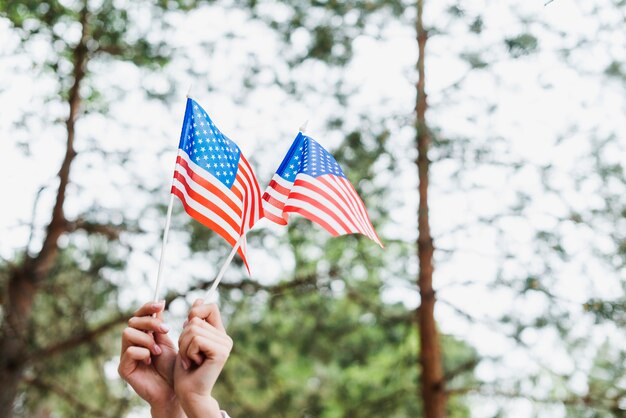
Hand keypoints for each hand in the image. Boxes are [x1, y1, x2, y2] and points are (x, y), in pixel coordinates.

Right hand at [118, 301, 181, 417]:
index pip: (139, 315)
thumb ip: (160, 325)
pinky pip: (129, 351)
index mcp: (143, 335)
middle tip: (165, 330)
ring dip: (147, 339)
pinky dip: (142, 352)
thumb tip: (159, 303)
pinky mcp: (124, 368)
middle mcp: (132, 343)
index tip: (160, 304)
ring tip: (158, 351)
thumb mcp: (168, 341)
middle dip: (150, 323)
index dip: (148, 307)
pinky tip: (150, 360)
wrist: (173, 389)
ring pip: (128, 333)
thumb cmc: (172, 367)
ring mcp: (126, 355)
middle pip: (132, 321)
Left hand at [174, 299, 232, 417]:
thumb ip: (193, 322)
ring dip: (183, 346)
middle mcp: (225, 337)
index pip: (210, 307)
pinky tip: (194, 363)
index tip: (187, 326)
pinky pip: (196, 339)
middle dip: (183, 337)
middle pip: (195, 319)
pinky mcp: (221, 352)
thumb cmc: (185, 370)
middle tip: (188, 354)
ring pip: (193, 329)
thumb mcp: (186, 341)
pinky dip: (188, 352)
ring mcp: (225, 344)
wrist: (189, 393)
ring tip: (189, 360)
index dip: (196, 312)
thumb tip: (198, 299)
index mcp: (219, 333)